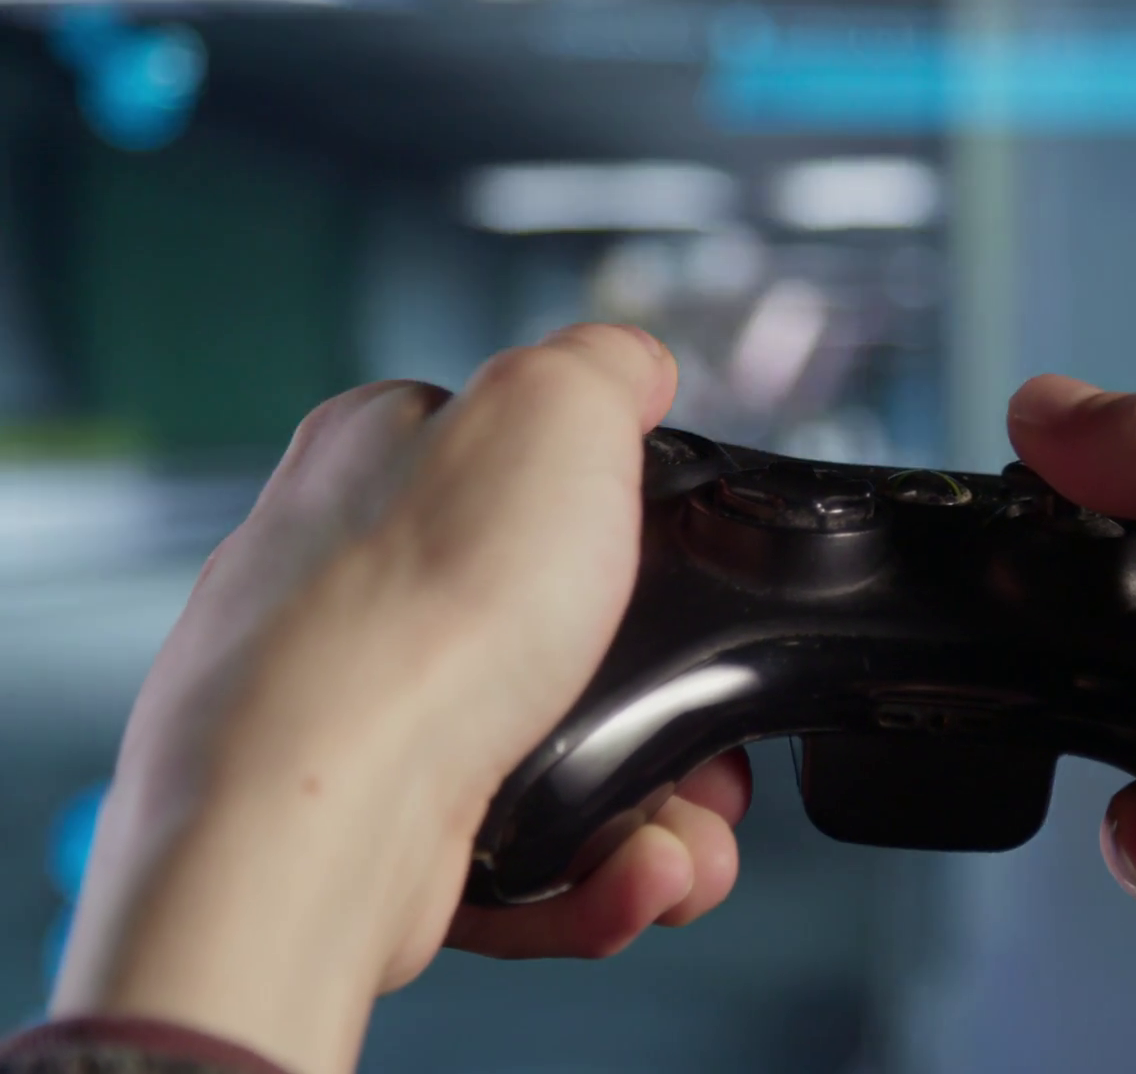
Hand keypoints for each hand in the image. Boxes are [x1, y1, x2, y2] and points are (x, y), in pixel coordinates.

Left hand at [53, 326, 750, 1073]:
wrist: (314, 823)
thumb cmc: (417, 615)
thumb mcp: (554, 409)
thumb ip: (607, 366)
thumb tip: (635, 363)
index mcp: (385, 459)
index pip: (530, 463)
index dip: (632, 525)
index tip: (688, 575)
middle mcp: (356, 582)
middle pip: (570, 634)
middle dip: (669, 708)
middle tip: (716, 749)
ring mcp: (363, 712)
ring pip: (556, 755)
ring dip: (654, 809)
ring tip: (684, 844)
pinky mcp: (375, 826)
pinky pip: (521, 857)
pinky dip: (589, 878)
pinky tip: (627, 877)